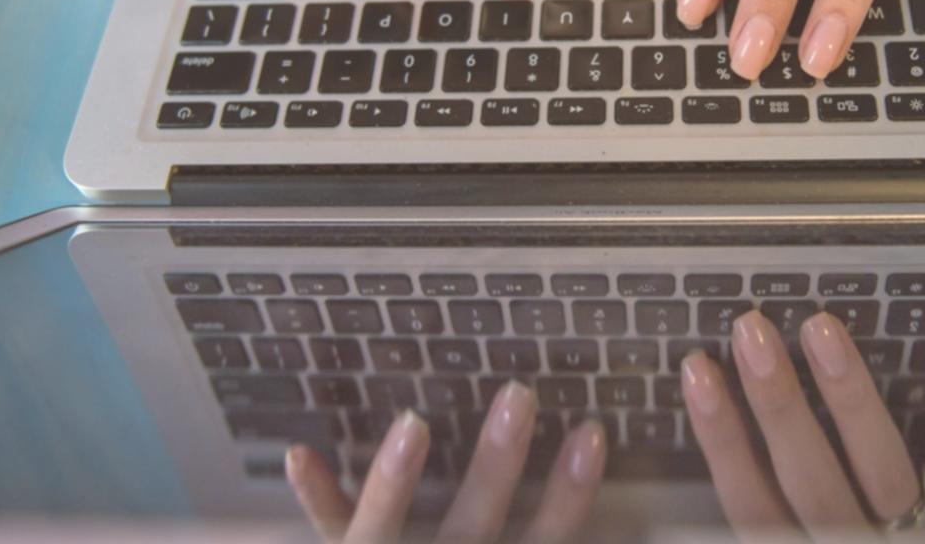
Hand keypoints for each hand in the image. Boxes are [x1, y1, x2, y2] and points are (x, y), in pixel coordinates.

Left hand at [286, 381, 607, 542]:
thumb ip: (547, 535)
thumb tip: (625, 529)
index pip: (546, 542)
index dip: (570, 495)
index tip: (592, 432)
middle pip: (474, 526)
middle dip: (496, 463)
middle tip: (518, 395)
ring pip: (388, 532)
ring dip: (396, 477)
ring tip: (412, 421)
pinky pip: (332, 532)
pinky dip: (317, 494)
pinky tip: (300, 452)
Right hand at [682, 311, 924, 533]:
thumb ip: (775, 527)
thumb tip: (717, 483)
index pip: (751, 502)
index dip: (722, 438)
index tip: (696, 371)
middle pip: (809, 477)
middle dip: (779, 404)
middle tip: (752, 330)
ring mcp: (923, 538)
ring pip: (879, 463)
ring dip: (849, 393)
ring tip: (821, 328)